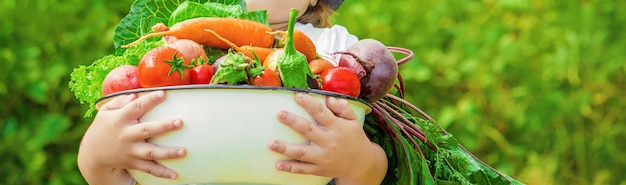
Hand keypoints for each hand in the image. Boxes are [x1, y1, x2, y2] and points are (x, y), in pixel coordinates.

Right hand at [77, 91, 186, 184]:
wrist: (93, 155)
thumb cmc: (104, 128)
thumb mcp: (106, 112)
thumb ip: (120, 101)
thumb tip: (135, 95)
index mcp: (120, 119)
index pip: (136, 107)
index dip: (149, 100)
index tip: (163, 93)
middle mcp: (126, 135)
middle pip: (146, 130)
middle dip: (163, 126)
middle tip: (180, 122)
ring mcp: (130, 151)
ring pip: (150, 152)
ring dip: (167, 152)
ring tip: (183, 151)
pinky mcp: (134, 163)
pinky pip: (149, 169)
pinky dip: (162, 173)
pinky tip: (175, 175)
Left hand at [269, 93, 386, 184]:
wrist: (362, 165)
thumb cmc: (355, 139)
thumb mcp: (354, 121)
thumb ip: (343, 108)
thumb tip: (329, 98)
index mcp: (336, 127)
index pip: (321, 113)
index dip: (309, 103)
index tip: (297, 96)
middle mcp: (328, 141)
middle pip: (308, 130)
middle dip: (293, 122)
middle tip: (280, 114)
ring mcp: (323, 157)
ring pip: (302, 152)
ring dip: (286, 148)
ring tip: (271, 143)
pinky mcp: (319, 169)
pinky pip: (303, 169)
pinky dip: (291, 168)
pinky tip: (278, 165)